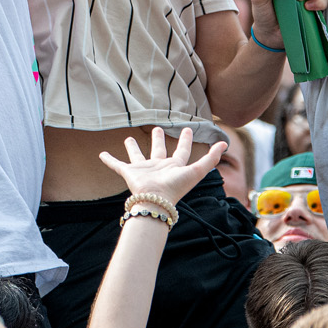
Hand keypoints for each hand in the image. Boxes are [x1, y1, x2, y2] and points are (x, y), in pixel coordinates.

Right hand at [98, 126, 224, 211]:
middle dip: (159, 139)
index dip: (186, 140)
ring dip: (133, 147)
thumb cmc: (175, 187)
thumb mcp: (196, 171)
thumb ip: (210, 159)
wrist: (155, 201)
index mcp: (174, 166)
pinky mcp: (129, 173)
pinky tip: (102, 154)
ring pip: (137, 155)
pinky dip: (109, 160)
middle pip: (159, 151)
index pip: (181, 151)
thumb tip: (225, 143)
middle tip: (158, 127)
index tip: (187, 129)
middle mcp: (158, 167)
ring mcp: (143, 170)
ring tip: (129, 138)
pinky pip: (117, 165)